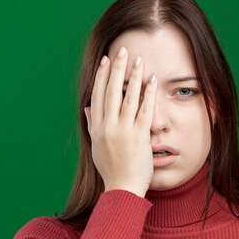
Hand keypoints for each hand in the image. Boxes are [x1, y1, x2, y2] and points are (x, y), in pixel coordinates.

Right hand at [84, 46, 157, 196]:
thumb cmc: (111, 170)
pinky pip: (144, 110)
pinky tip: (152, 80)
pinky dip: (148, 94)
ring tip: (138, 60)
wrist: (122, 188)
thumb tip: (87, 108)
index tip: (106, 60)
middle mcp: (108, 127)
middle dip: (117, 69)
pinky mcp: (139, 137)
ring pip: (128, 97)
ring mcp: (123, 131)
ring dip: (133, 76)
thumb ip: (92, 126)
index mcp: (97, 128)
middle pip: (111, 91)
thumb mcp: (96, 147)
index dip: (102, 76)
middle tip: (122, 50)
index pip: (98, 95)